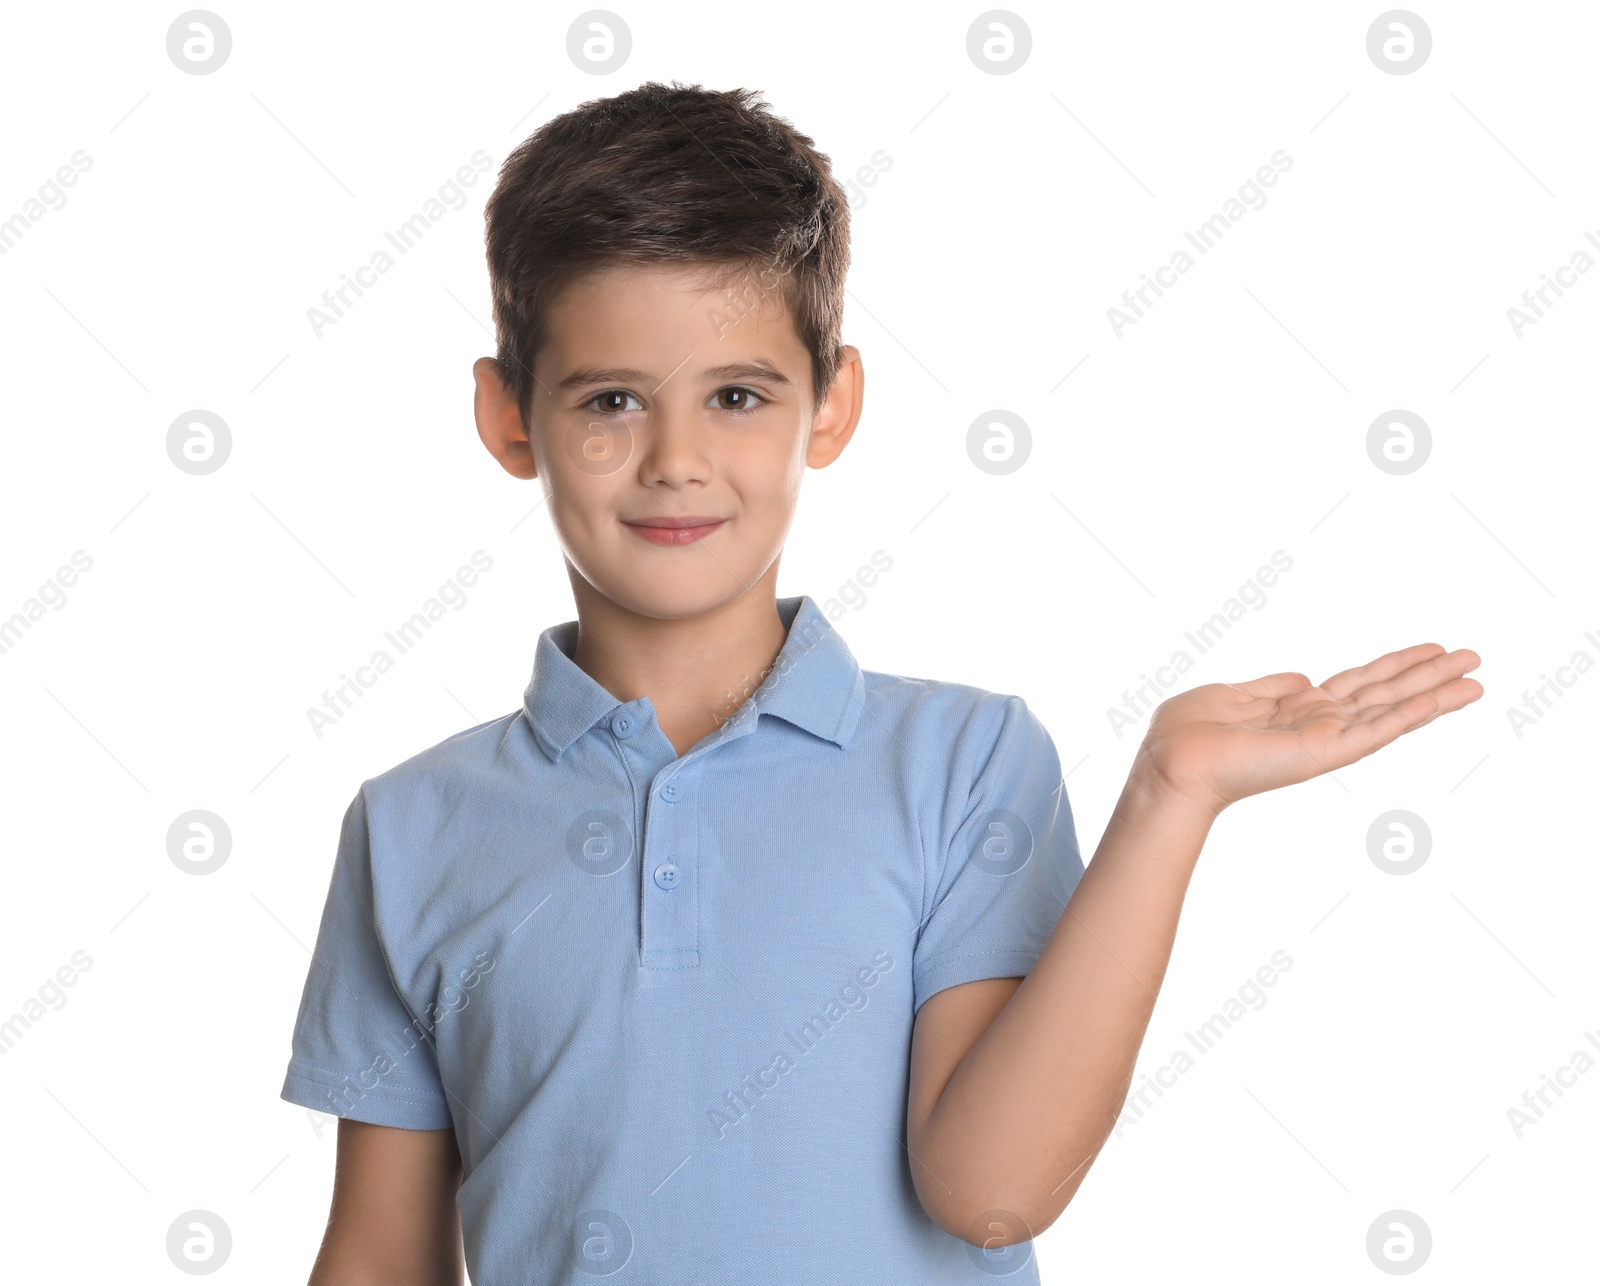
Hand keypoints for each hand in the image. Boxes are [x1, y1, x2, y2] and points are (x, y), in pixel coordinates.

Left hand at [1134, 643, 1483, 816]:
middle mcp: (1319, 724)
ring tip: (1477, 679)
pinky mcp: (1323, 753)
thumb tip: (1305, 678)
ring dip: (1435, 694)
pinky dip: (1406, 717)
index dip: (1396, 665)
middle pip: (1386, 692)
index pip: (1360, 683)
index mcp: (1298, 708)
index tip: (1432, 650)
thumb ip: (1273, 686)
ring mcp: (1325, 739)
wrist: (1172, 763)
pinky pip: (1373, 732)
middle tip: (1475, 658)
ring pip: (1392, 711)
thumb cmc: (1188, 733)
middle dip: (1430, 675)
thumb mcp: (1233, 695)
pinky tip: (1439, 701)